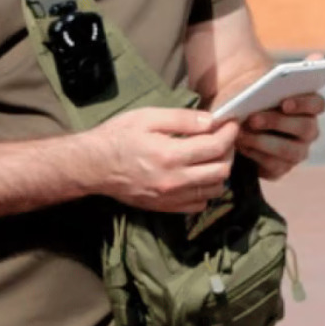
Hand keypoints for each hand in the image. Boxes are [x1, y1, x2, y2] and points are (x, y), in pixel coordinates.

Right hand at [85, 107, 238, 213]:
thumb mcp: (148, 117)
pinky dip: (206, 190)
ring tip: (213, 156)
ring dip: (220, 172)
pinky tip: (198, 175)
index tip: (232, 123)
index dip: (229, 133)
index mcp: (171, 155)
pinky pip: (198, 205)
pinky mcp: (165, 208)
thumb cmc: (118, 136)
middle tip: (224, 138)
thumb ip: (182, 119)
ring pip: (214, 190)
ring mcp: (171, 197)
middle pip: (221, 171)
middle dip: (229, 151)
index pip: (215, 146)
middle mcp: (175, 180)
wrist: (92, 166)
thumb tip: (211, 121)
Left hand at [237, 92, 324, 179]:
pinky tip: (240, 146)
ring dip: (263, 142)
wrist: (236, 125)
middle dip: (276, 122)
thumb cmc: (249, 100)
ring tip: (241, 134)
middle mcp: (308, 130)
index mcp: (308, 105)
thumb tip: (251, 91)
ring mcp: (298, 151)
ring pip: (289, 150)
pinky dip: (255, 155)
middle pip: (304, 127)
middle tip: (253, 119)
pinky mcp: (281, 168)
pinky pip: (274, 166)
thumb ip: (256, 88)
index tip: (284, 103)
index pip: (317, 103)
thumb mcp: (251, 90)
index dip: (303, 104)